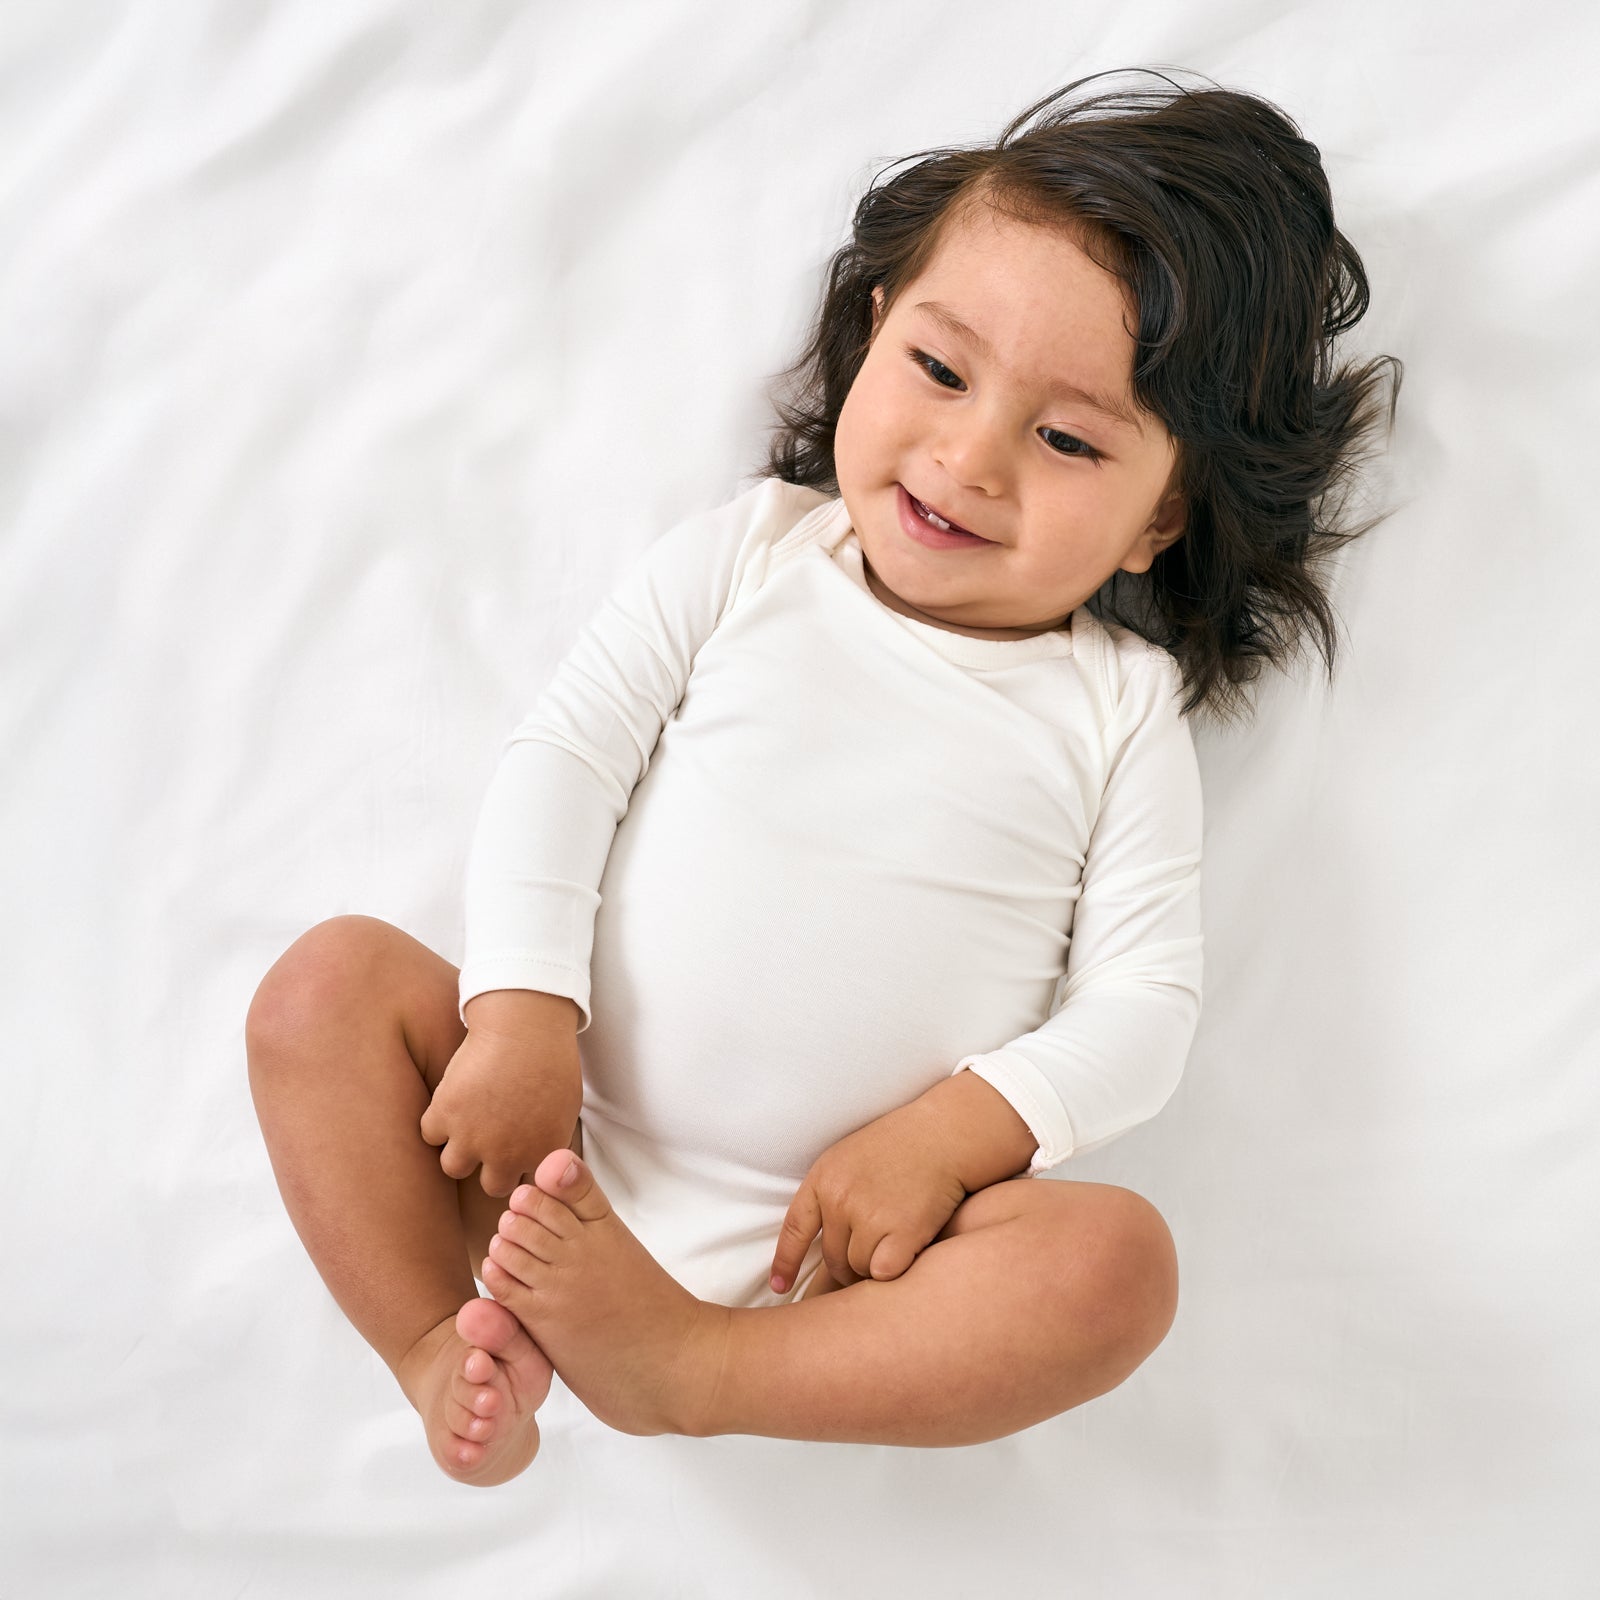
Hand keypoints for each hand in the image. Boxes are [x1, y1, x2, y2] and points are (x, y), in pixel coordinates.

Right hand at [419, 1023, 582, 1196]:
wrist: (525, 1027)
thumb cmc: (552, 1060)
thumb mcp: (566, 1108)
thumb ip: (550, 1139)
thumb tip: (540, 1154)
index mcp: (541, 1154)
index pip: (530, 1187)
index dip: (522, 1170)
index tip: (518, 1154)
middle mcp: (505, 1155)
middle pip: (493, 1187)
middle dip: (491, 1167)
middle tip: (491, 1142)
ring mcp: (472, 1139)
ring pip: (454, 1167)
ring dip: (459, 1150)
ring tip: (466, 1126)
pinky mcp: (444, 1116)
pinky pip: (430, 1133)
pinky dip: (437, 1121)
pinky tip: (452, 1103)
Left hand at [769, 1097, 968, 1293]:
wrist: (944, 1134)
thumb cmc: (900, 1146)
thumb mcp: (850, 1159)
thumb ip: (831, 1196)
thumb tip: (822, 1246)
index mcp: (823, 1178)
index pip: (795, 1230)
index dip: (785, 1263)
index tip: (780, 1287)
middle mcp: (841, 1199)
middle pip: (833, 1259)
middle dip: (851, 1262)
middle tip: (877, 1245)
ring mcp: (870, 1215)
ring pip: (860, 1269)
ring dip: (876, 1263)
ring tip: (896, 1234)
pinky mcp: (902, 1231)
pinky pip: (885, 1273)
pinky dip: (896, 1267)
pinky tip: (909, 1247)